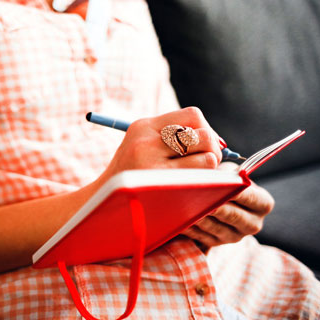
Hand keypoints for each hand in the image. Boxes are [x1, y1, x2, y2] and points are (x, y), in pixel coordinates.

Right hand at [97, 107, 222, 184]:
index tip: (203, 146)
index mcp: (143, 127)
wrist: (99, 204)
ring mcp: (151, 165)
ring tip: (199, 178)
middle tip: (207, 164)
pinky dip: (206, 184)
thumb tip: (219, 143)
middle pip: (203, 135)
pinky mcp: (158, 187)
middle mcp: (146, 141)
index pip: (193, 115)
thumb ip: (173, 139)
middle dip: (213, 149)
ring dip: (210, 170)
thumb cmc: (129, 177)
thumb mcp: (141, 146)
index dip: (206, 129)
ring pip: (207, 157)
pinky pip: (200, 180)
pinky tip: (195, 190)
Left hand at [181, 163, 274, 246]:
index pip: (251, 197)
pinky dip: (190, 228)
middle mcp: (253, 224)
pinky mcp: (216, 244)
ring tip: (186, 207)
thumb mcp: (231, 173)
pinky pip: (201, 237)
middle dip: (217, 207)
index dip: (236, 191)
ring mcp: (235, 237)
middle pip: (234, 216)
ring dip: (200, 217)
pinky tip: (180, 219)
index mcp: (263, 204)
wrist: (221, 200)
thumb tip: (218, 176)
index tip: (223, 185)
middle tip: (201, 199)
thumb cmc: (227, 181)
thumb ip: (228, 174)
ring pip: (215, 228)